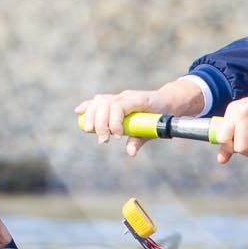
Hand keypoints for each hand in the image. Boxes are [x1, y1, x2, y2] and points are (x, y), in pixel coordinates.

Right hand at [76, 79, 207, 156]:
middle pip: (105, 104)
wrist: (168, 101)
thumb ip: (140, 139)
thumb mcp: (154, 129)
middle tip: (103, 140)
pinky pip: (98, 101)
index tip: (117, 137)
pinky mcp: (114, 100)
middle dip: (101, 123)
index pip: (119, 106)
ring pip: (99, 101)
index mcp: (139, 100)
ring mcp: (119, 96)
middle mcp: (127, 96)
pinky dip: (88, 106)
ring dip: (91, 116)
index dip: (114, 121)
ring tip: (89, 131)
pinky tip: (79, 112)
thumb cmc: (161, 115)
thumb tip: (130, 152)